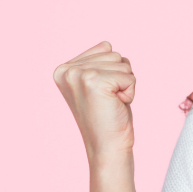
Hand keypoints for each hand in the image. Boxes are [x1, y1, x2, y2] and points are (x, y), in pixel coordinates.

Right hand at [53, 41, 136, 163]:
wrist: (107, 147)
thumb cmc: (107, 117)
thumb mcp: (97, 84)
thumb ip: (98, 62)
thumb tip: (107, 44)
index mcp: (63, 69)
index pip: (105, 48)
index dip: (112, 72)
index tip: (100, 94)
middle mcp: (67, 70)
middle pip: (114, 54)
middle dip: (119, 78)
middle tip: (107, 101)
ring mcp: (79, 75)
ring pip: (123, 63)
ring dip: (125, 84)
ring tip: (111, 103)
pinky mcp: (94, 81)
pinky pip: (130, 76)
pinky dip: (130, 92)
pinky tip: (116, 106)